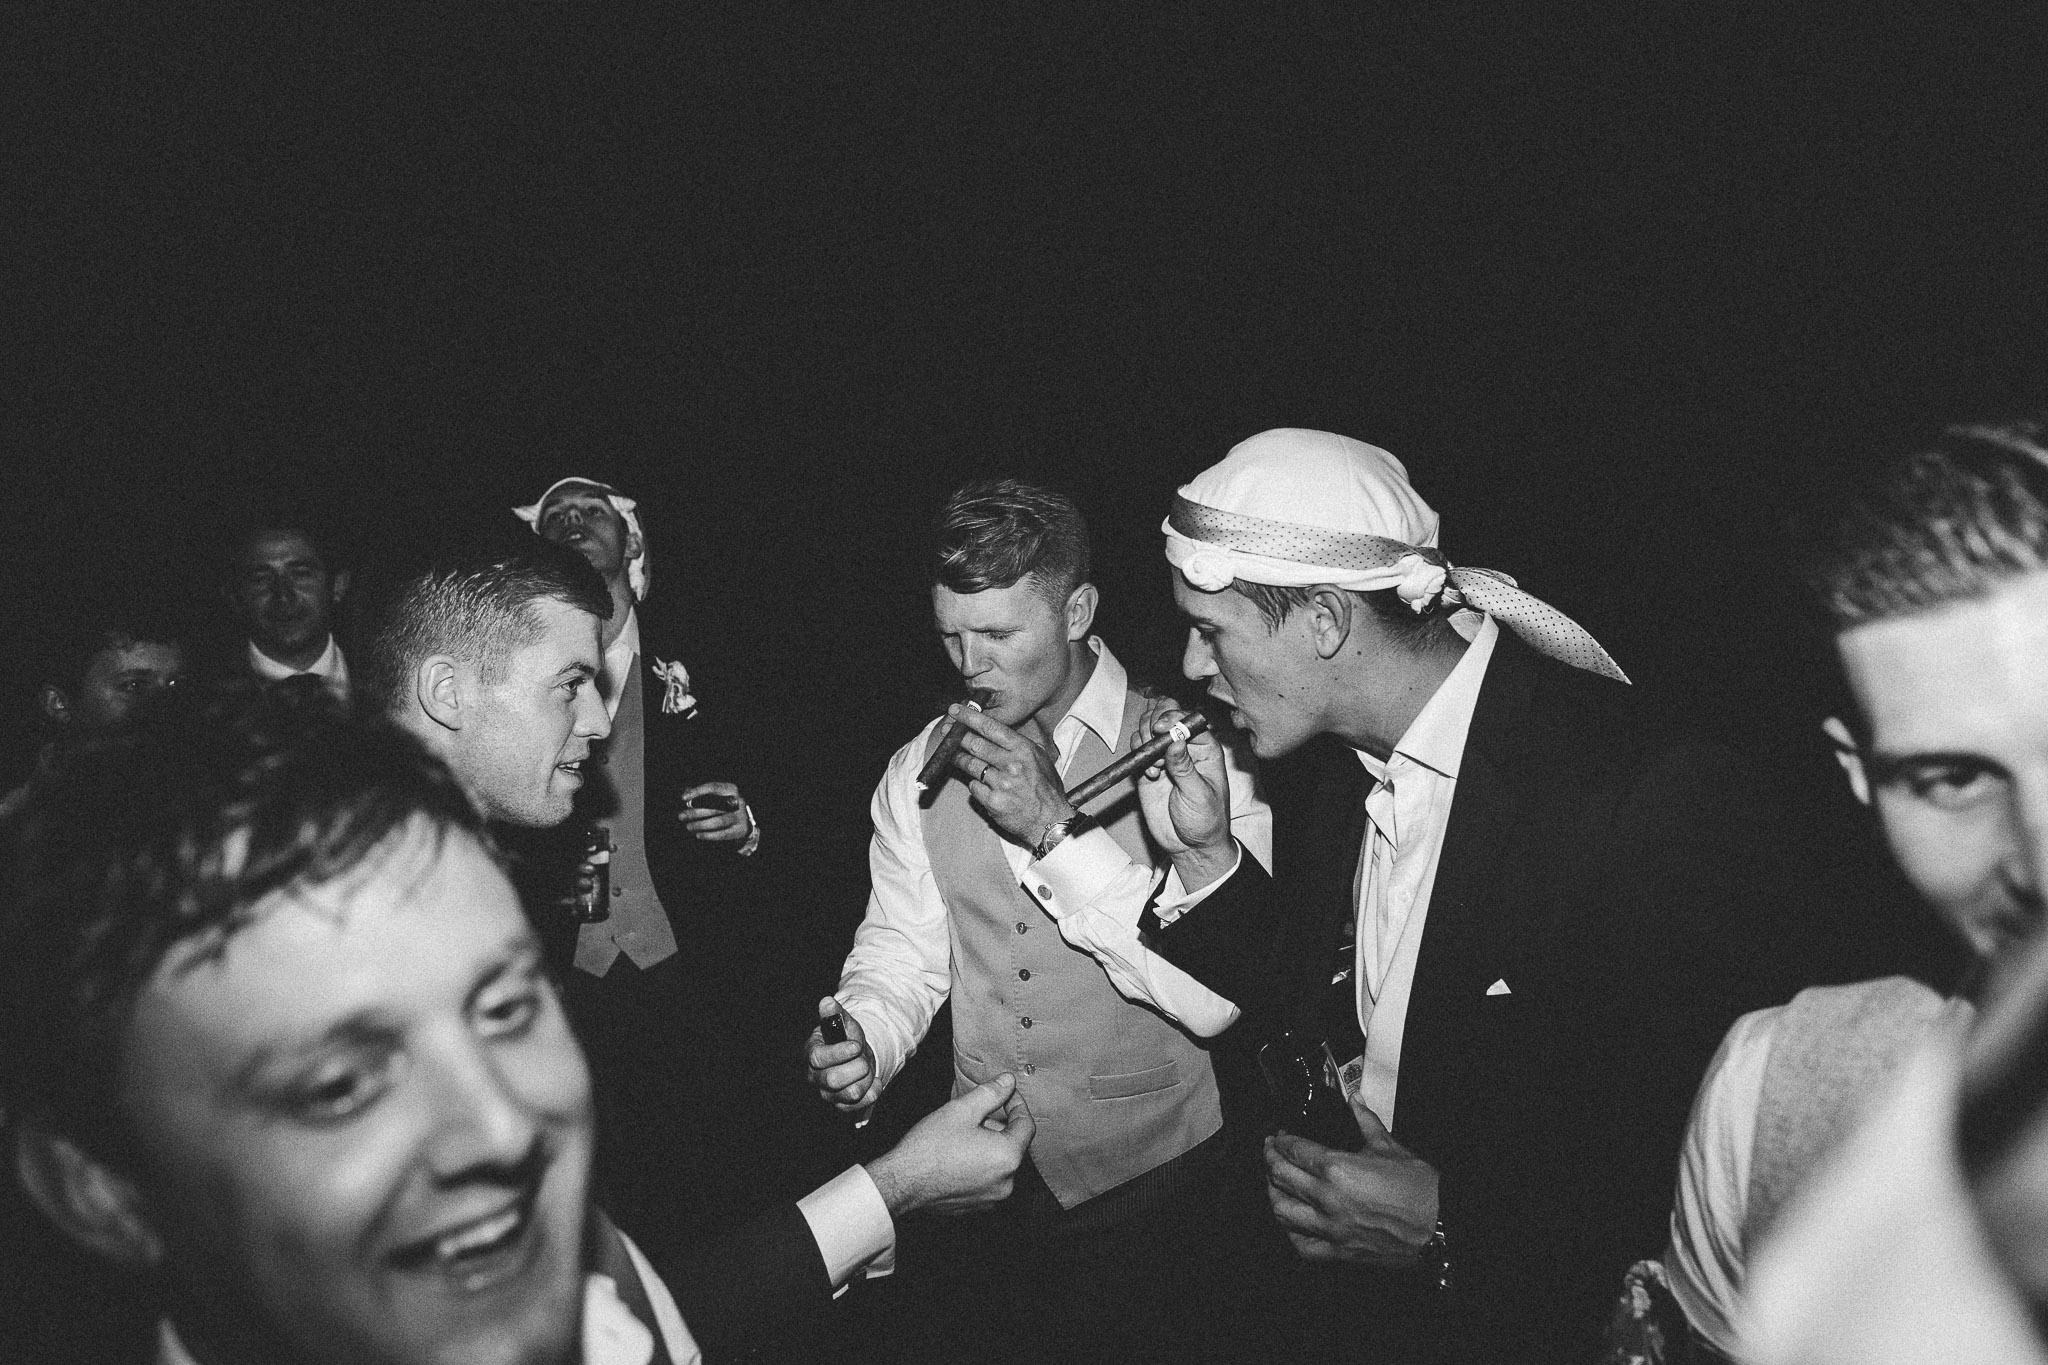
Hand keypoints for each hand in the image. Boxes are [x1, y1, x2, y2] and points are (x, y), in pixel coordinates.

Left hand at [679, 781, 753, 842]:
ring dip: (701, 825)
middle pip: (714, 806)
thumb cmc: (724, 807)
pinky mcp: (738, 830)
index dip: (697, 792)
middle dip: (695, 812)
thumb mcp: (717, 797)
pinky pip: (723, 834)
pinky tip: (698, 835)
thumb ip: (702, 794)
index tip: (683, 798)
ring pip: (719, 821)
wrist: (744, 822)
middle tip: (681, 816)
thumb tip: (686, 793)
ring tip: (689, 827)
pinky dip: (709, 835)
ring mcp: (739, 817)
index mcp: (731, 789)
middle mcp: (737, 802)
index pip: (713, 787)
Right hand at [805, 997, 876, 1111]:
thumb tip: (827, 1002)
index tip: (856, 1046)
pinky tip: (873, 1081)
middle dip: (857, 1066)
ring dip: (866, 1078)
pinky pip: (860, 1105)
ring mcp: (827, 1094)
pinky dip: (873, 1092)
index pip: (818, 1058)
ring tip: (866, 1067)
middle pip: (834, 1079)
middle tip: (864, 1057)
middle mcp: (815, 1077)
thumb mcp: (843, 1023)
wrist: (857, 1058)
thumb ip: (835, 1013)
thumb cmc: (846, 1039)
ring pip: (850, 1094)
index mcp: (811, 1053)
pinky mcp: (842, 1106)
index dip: (839, 1053)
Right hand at [864, 1073, 1034, 1217]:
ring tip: (963, 1134)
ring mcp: (991, 1198)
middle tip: (975, 1114)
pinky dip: (979, 1165)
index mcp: (1008, 1157)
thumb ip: (990, 1094)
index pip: (1026, 1125)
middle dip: (999, 1125)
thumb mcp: (961, 1110)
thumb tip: (1008, 1082)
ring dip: (989, 1145)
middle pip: (1014, 1145)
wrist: (901, 1184)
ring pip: (1000, 1163)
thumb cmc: (929, 1148)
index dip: (1017, 1104)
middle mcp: (1006, 1182)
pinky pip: (987, 1180)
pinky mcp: (976, 1206)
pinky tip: (958, 1155)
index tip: (1005, 1094)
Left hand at [947, 706, 1074, 849]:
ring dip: (959, 759)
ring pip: (971, 765)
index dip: (969, 717)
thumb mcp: (1040, 759)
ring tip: (954, 755)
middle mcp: (1012, 764)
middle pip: (975, 744)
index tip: (955, 711)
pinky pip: (974, 787)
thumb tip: (994, 732)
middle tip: (947, 732)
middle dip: (957, 736)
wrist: (1050, 820)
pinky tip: (980, 784)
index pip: (990, 727)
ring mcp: (1001, 783)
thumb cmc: (1046, 789)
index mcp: (1023, 749)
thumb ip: (1018, 745)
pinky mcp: (993, 801)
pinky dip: (975, 784)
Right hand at [1134, 699, 1234, 887]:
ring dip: (1144, 737)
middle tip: (1151, 741)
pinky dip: (1137, 755)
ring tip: (1153, 762)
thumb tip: (1175, 741)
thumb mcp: (1199, 794)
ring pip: (1149, 728)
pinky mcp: (1149, 769)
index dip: (1173, 718)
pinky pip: (1138, 749)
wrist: (1191, 846)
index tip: (1159, 728)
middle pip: (1166, 715)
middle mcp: (1185, 748)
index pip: (1188, 719)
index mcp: (1205, 749)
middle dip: (1154, 722)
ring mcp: (1166, 757)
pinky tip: (1149, 774)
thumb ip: (1185, 767)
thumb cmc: (1206, 821)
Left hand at [1264, 1096, 1438, 1265]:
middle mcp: (1328, 1198)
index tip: (1279, 1136)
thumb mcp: (1390, 1148)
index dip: (1281, 1141)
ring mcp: (1331, 1228)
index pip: (1295, 1151)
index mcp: (1338, 1168)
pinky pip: (1302, 1245)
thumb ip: (1366, 1122)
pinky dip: (1290, 1232)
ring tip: (1273, 1183)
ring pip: (1283, 1211)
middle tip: (1270, 1151)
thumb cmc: (1421, 1190)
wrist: (1441, 1228)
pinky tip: (1291, 1221)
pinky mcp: (1340, 1251)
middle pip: (1281, 1177)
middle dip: (1270, 1160)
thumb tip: (1355, 1102)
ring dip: (1273, 1193)